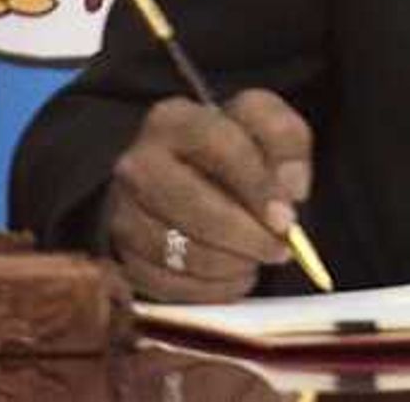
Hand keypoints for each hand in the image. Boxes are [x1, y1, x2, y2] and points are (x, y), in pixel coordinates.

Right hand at [105, 88, 314, 298]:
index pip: (220, 147)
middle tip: (279, 249)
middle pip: (192, 206)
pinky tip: (235, 278)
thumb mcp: (265, 125)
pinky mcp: (119, 255)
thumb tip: (290, 189)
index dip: (258, 186)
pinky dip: (206, 289)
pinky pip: (163, 284)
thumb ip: (287, 140)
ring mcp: (121, 212)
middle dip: (244, 234)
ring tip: (257, 260)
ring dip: (228, 264)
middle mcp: (136, 163)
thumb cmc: (232, 148)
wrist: (183, 176)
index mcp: (173, 119)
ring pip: (177, 250)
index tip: (287, 219)